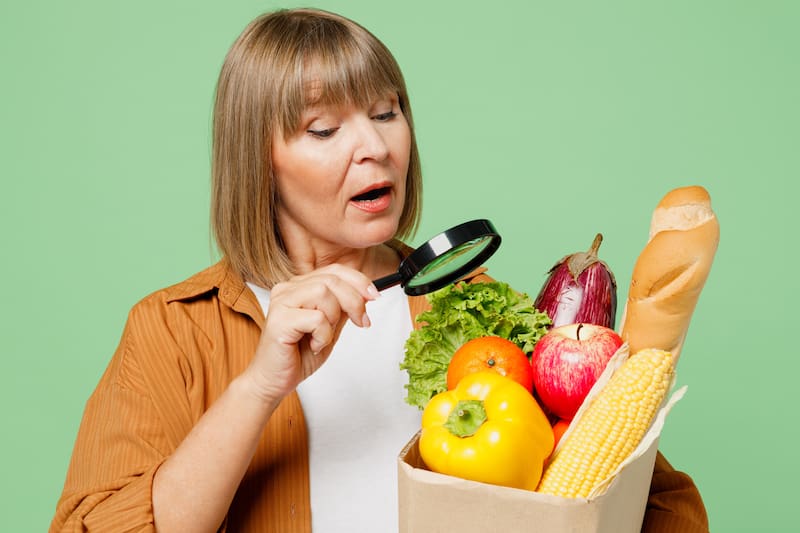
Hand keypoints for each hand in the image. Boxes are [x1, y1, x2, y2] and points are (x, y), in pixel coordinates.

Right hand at [243, 264, 378, 403]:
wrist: (274, 381)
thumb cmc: (298, 355)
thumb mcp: (331, 327)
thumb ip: (344, 308)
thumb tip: (366, 293)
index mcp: (299, 287)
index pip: (334, 271)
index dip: (358, 281)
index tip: (374, 297)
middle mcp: (287, 289)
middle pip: (331, 279)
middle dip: (354, 301)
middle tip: (361, 322)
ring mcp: (281, 302)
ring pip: (323, 293)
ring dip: (334, 318)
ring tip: (324, 336)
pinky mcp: (279, 320)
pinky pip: (316, 318)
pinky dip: (323, 335)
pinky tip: (313, 344)